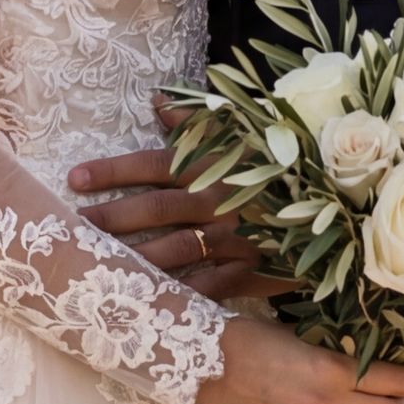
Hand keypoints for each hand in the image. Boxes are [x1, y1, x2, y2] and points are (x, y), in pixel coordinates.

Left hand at [68, 107, 281, 301]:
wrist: (331, 200)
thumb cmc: (275, 166)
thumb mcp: (241, 134)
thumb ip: (196, 121)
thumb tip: (157, 99)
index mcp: (212, 166)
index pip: (152, 164)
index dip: (112, 171)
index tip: (73, 179)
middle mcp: (219, 200)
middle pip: (156, 210)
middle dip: (111, 219)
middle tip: (71, 229)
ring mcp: (235, 237)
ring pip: (176, 250)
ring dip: (134, 259)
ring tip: (97, 267)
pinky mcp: (249, 268)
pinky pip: (209, 286)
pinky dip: (180, 296)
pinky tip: (147, 304)